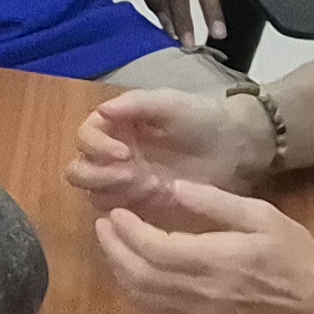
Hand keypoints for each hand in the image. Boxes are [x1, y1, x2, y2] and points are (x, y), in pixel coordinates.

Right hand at [67, 86, 273, 216]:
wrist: (233, 147)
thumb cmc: (199, 118)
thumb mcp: (169, 103)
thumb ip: (135, 104)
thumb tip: (101, 110)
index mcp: (113, 126)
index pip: (84, 137)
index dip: (97, 147)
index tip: (124, 152)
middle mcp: (110, 154)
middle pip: (79, 170)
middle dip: (98, 174)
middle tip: (130, 174)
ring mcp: (123, 182)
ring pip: (93, 193)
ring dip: (112, 191)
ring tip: (147, 185)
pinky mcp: (138, 204)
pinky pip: (116, 211)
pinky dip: (127, 206)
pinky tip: (154, 196)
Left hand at [93, 179, 313, 313]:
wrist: (313, 300)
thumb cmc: (290, 251)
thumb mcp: (260, 214)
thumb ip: (215, 202)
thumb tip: (173, 188)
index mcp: (216, 259)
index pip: (155, 248)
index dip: (128, 232)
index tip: (116, 213)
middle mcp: (202, 291)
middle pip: (140, 275)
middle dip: (114, 250)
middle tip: (104, 226)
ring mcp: (200, 313)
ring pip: (143, 298)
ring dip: (120, 272)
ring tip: (113, 246)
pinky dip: (136, 294)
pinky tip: (132, 275)